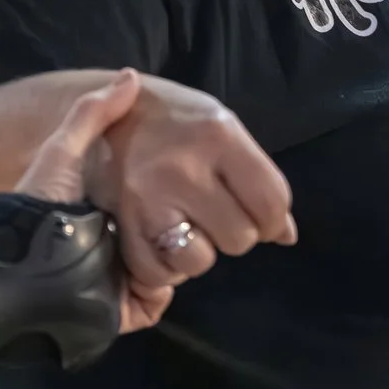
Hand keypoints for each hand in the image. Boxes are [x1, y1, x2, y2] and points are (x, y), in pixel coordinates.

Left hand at [15, 71, 177, 331]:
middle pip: (188, 232)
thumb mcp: (62, 152)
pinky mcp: (126, 307)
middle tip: (173, 216)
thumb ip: (93, 114)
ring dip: (173, 257)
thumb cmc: (40, 204)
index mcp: (119, 204)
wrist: (18, 265)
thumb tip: (129, 77)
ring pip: (183, 266)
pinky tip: (140, 275)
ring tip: (151, 245)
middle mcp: (130, 239)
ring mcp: (130, 276)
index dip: (190, 191)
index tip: (192, 182)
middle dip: (187, 225)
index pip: (175, 196)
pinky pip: (159, 301)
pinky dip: (156, 289)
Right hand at [51, 73, 295, 324]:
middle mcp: (184, 169)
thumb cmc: (173, 119)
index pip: (272, 201)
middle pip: (240, 237)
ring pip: (200, 261)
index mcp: (218, 135)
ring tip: (185, 225)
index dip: (274, 220)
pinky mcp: (120, 224)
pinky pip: (157, 273)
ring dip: (198, 252)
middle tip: (214, 212)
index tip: (262, 217)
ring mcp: (148, 199)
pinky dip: (163, 266)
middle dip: (235, 232)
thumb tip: (286, 234)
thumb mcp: (221, 127)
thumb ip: (257, 176)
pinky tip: (160, 237)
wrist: (103, 115)